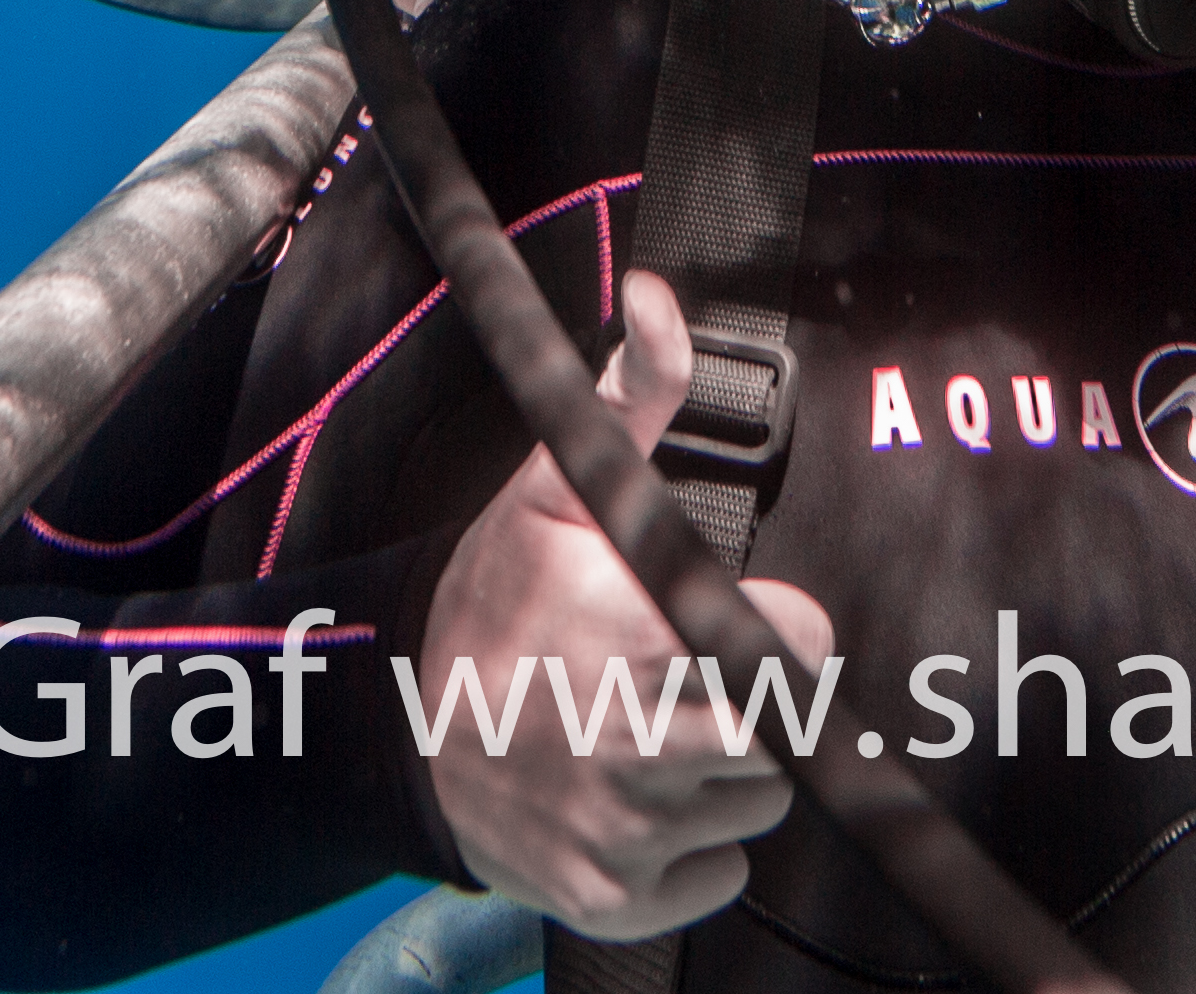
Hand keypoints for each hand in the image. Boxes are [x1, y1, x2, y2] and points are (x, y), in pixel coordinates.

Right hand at [418, 272, 839, 938]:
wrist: (402, 734)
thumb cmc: (497, 604)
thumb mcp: (554, 490)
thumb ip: (630, 395)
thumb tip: (661, 299)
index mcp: (625, 628)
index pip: (793, 642)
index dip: (778, 627)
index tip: (738, 618)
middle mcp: (626, 735)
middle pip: (783, 733)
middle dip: (754, 705)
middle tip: (694, 682)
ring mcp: (619, 827)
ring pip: (759, 806)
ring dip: (729, 776)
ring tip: (662, 733)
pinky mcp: (613, 896)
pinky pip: (722, 878)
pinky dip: (697, 851)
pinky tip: (643, 802)